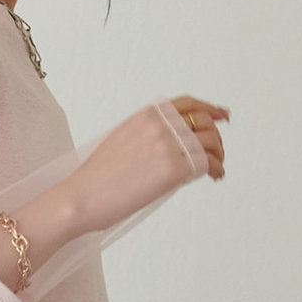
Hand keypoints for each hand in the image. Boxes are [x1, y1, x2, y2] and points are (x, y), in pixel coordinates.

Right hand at [67, 94, 229, 231]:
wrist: (80, 198)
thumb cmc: (95, 180)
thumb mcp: (122, 143)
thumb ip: (148, 138)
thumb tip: (170, 149)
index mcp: (146, 116)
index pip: (187, 103)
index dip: (209, 107)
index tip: (221, 115)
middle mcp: (160, 125)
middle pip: (204, 121)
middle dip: (216, 137)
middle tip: (218, 153)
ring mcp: (167, 146)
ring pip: (211, 141)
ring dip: (219, 154)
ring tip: (217, 168)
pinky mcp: (173, 170)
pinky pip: (208, 163)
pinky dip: (217, 169)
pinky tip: (216, 176)